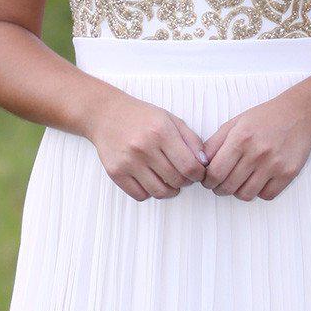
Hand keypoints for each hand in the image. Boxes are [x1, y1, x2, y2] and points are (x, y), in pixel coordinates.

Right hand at [87, 92, 209, 200]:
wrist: (106, 115)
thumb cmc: (141, 117)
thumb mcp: (170, 119)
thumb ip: (191, 140)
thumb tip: (204, 163)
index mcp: (161, 131)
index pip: (189, 166)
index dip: (198, 175)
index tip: (197, 173)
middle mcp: (144, 147)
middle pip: (176, 180)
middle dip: (185, 182)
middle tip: (183, 176)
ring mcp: (128, 162)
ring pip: (159, 191)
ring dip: (170, 191)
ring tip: (170, 181)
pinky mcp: (116, 173)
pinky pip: (140, 195)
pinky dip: (150, 192)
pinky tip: (152, 181)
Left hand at [201, 94, 310, 199]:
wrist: (299, 115)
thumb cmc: (264, 119)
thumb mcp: (234, 123)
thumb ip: (214, 143)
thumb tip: (200, 165)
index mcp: (240, 138)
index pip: (215, 173)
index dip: (207, 181)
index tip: (208, 180)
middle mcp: (257, 153)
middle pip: (228, 187)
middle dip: (220, 188)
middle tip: (221, 184)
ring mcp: (274, 165)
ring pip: (246, 195)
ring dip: (238, 192)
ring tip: (239, 182)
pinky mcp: (288, 173)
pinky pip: (266, 195)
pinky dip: (259, 192)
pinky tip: (258, 180)